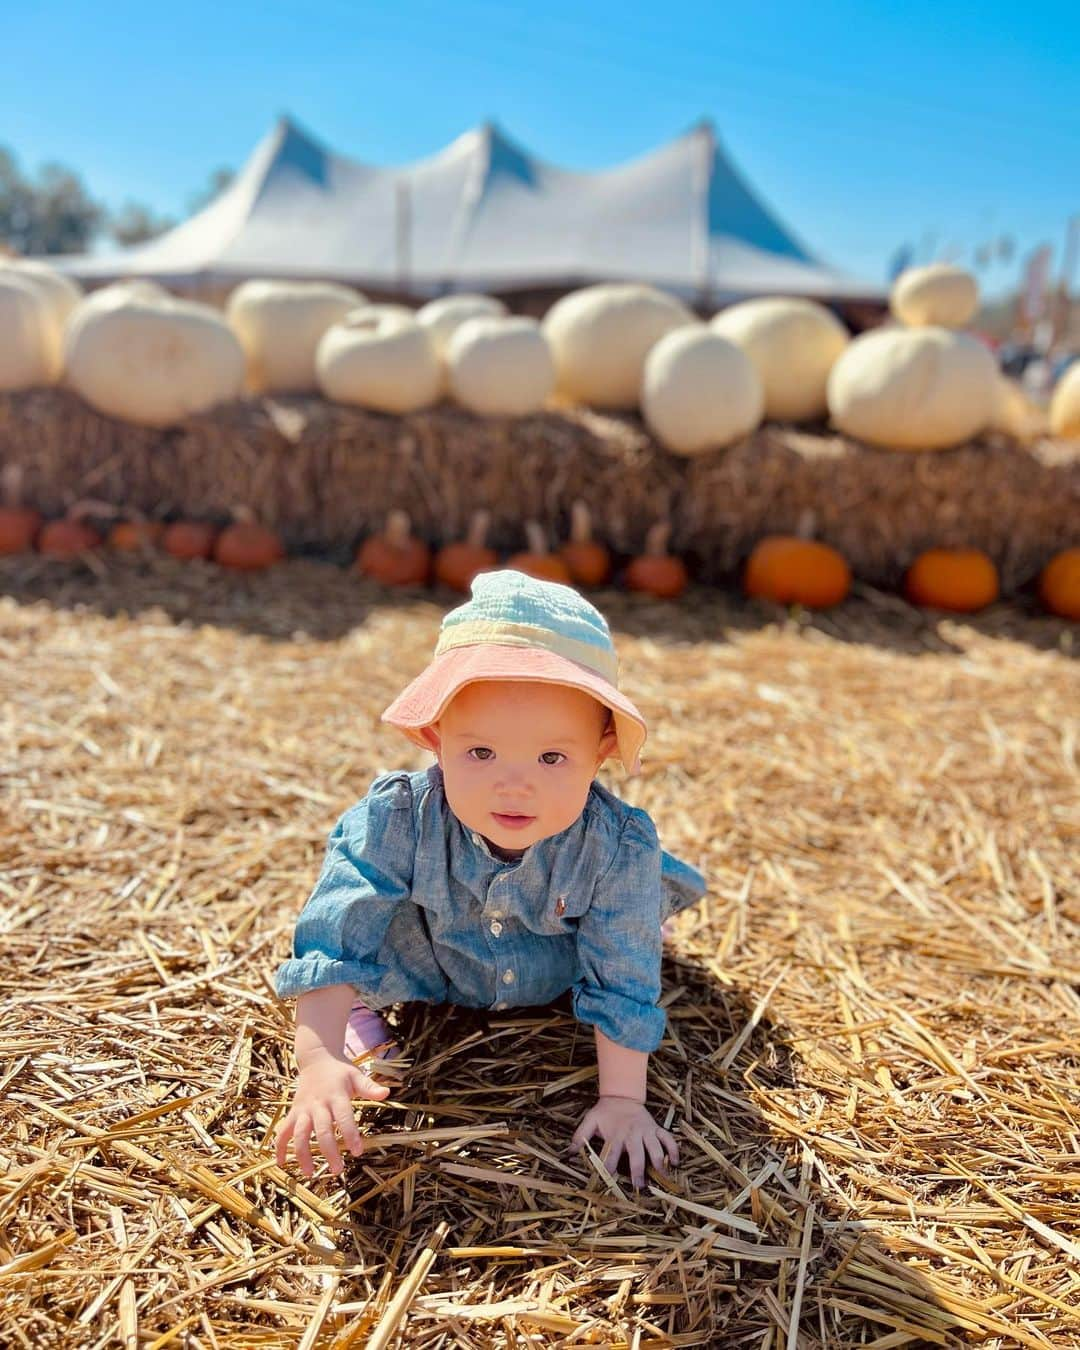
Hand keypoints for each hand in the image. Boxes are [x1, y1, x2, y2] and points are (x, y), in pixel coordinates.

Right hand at [275, 1051, 390, 1177]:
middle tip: (338, 1170)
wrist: (316, 1058)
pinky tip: (281, 1163)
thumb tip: (387, 1093)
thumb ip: (369, 1087)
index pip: (344, 1117)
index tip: (358, 1152)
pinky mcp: (293, 1112)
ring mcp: (303, 1109)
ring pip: (299, 1134)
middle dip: (329, 1151)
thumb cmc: (340, 1070)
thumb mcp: (356, 1075)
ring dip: (303, 1154)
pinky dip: (279, 1146)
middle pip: (322, 1130)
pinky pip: (283, 1131)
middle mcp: (318, 1104)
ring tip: (310, 1173)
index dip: (351, 1135)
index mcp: (336, 1095)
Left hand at [568, 1095, 678, 1188]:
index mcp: (615, 1134)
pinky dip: (673, 1150)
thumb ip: (580, 1137)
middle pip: (636, 1154)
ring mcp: (646, 1131)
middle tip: (639, 1187)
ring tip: (662, 1177)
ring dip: (659, 1162)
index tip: (609, 1184)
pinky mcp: (656, 1128)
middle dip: (638, 1171)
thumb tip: (568, 1153)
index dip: (609, 1170)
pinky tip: (675, 1162)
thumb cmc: (605, 1112)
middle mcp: (632, 1134)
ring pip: (655, 1147)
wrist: (622, 1095)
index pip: (611, 1155)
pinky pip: (668, 1138)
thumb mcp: (590, 1121)